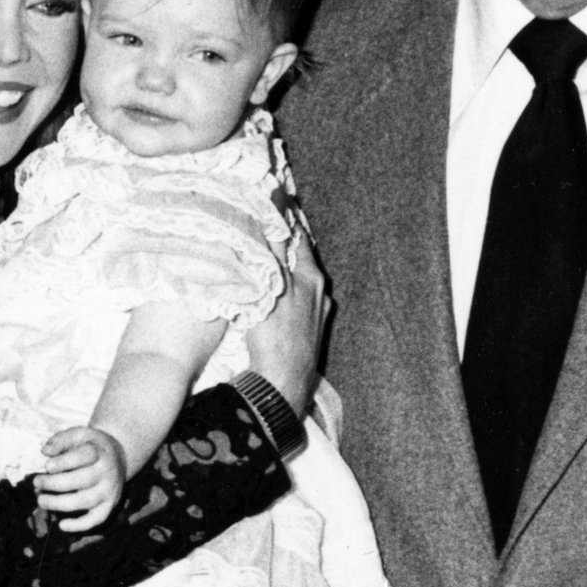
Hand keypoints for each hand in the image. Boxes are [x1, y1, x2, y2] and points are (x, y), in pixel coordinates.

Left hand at [34, 426, 127, 530]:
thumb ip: (61, 439)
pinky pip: (96, 519)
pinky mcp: (109, 506)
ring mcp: (109, 491)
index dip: (64, 462)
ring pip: (85, 501)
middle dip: (54, 483)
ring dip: (59, 504)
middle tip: (36, 483)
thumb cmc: (91, 446)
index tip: (47, 466)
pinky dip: (79, 525)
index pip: (84, 456)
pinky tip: (61, 525)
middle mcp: (107, 472)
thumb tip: (45, 451)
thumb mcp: (79, 435)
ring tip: (40, 500)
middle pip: (80, 480)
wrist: (118, 458)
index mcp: (99, 452)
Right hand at [245, 234, 332, 410]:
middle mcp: (319, 292)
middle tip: (267, 232)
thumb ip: (273, 255)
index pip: (300, 239)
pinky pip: (297, 302)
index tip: (277, 206)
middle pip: (301, 260)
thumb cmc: (275, 334)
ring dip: (286, 271)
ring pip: (299, 282)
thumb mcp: (272, 287)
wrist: (282, 380)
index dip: (288, 223)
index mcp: (311, 277)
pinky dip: (286, 293)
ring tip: (268, 263)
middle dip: (286, 247)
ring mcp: (316, 313)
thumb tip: (273, 222)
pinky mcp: (308, 331)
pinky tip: (274, 296)